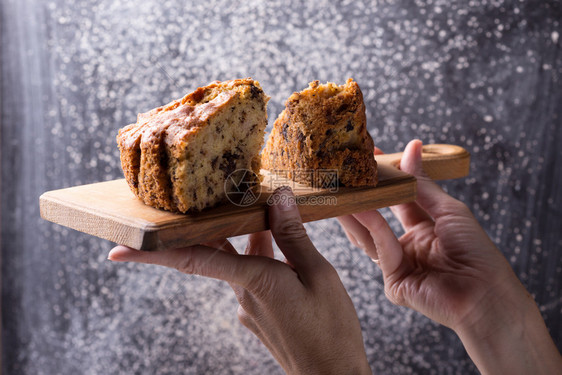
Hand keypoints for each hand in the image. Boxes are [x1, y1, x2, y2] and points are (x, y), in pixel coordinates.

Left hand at [109, 187, 371, 374]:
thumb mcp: (319, 275)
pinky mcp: (257, 313)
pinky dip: (255, 253)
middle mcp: (243, 294)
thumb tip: (278, 197)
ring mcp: (249, 306)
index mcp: (255, 280)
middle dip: (192, 231)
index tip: (117, 251)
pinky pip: (247, 275)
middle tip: (176, 207)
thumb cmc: (331, 330)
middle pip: (208, 253)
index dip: (153, 253)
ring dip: (236, 235)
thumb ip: (293, 235)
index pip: (193, 260)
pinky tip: (274, 239)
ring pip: (233, 260)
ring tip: (251, 207)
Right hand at [338, 140, 561, 373]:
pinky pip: (379, 249)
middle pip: (378, 216)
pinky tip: (359, 207)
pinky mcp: (392, 281)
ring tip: (341, 186)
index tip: (370, 156)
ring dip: (355, 209)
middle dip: (362, 194)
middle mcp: (408, 246)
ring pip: (369, 234)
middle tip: (346, 172)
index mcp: (424, 229)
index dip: (385, 179)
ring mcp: (398, 264)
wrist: (486, 293)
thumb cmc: (476, 252)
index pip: (397, 199)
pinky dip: (369, 227)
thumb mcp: (448, 209)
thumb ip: (422, 184)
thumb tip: (412, 147)